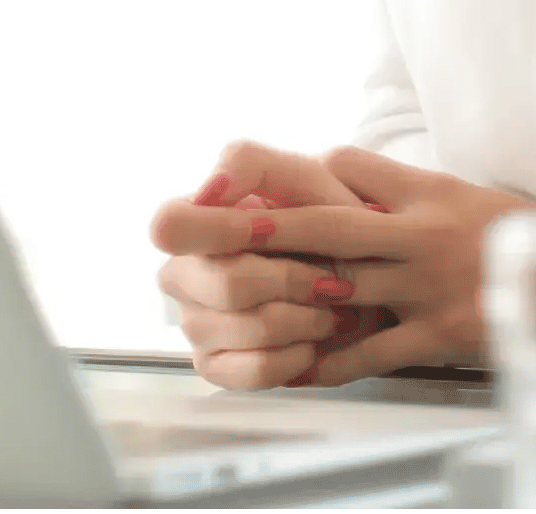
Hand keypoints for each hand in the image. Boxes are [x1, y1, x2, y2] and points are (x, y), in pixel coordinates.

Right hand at [149, 142, 393, 390]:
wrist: (365, 283)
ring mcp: (194, 322)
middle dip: (292, 281)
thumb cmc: (331, 222)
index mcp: (192, 218)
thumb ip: (254, 167)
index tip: (271, 230)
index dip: (217, 231)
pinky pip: (256, 368)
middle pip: (226, 285)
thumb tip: (211, 188)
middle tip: (331, 279)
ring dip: (307, 318)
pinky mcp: (214, 364)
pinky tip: (313, 340)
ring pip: (249, 327)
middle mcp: (182, 272)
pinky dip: (299, 355)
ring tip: (331, 308)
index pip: (169, 226)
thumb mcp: (307, 179)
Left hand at [259, 147, 535, 384]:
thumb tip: (354, 180)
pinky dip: (331, 362)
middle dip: (269, 225)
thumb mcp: (466, 195)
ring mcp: (426, 283)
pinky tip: (297, 369)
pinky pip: (372, 349)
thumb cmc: (519, 238)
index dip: (302, 173)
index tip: (256, 182)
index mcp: (426, 192)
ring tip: (236, 298)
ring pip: (341, 283)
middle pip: (328, 221)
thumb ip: (411, 192)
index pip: (349, 165)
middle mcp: (418, 232)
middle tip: (216, 226)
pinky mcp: (437, 331)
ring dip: (286, 293)